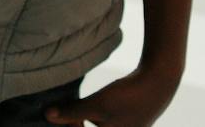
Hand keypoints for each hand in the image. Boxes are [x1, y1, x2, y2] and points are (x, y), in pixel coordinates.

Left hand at [44, 65, 180, 125]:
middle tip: (56, 110)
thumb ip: (72, 113)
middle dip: (72, 122)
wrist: (157, 82)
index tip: (56, 115)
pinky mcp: (121, 122)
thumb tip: (46, 116)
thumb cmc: (128, 98)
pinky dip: (86, 115)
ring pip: (91, 126)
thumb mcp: (97, 106)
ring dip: (76, 118)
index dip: (69, 126)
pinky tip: (78, 107)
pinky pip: (98, 123)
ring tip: (65, 107)